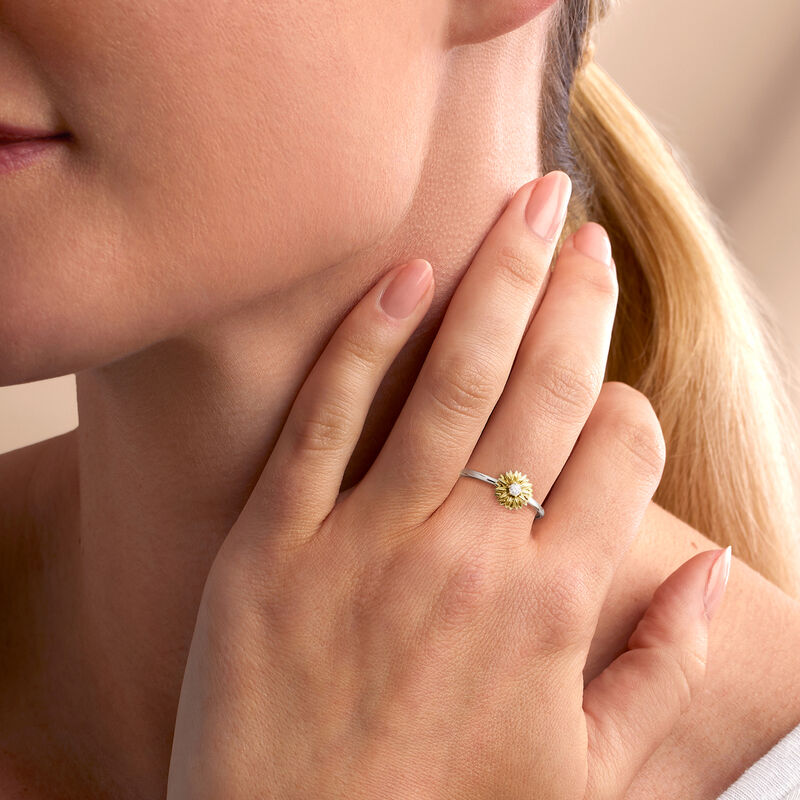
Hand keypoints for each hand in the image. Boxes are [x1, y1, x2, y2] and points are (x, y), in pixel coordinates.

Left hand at [167, 171, 729, 798]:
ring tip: (526, 206)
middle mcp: (470, 557)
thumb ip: (662, 672)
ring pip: (450, 378)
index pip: (619, 451)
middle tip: (581, 224)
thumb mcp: (583, 779)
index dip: (625, 402)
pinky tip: (407, 273)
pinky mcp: (270, 545)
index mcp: (551, 608)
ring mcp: (365, 543)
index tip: (611, 384)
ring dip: (497, 279)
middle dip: (576, 293)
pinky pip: (327, 419)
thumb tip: (718, 569)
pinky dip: (368, 339)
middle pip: (544, 386)